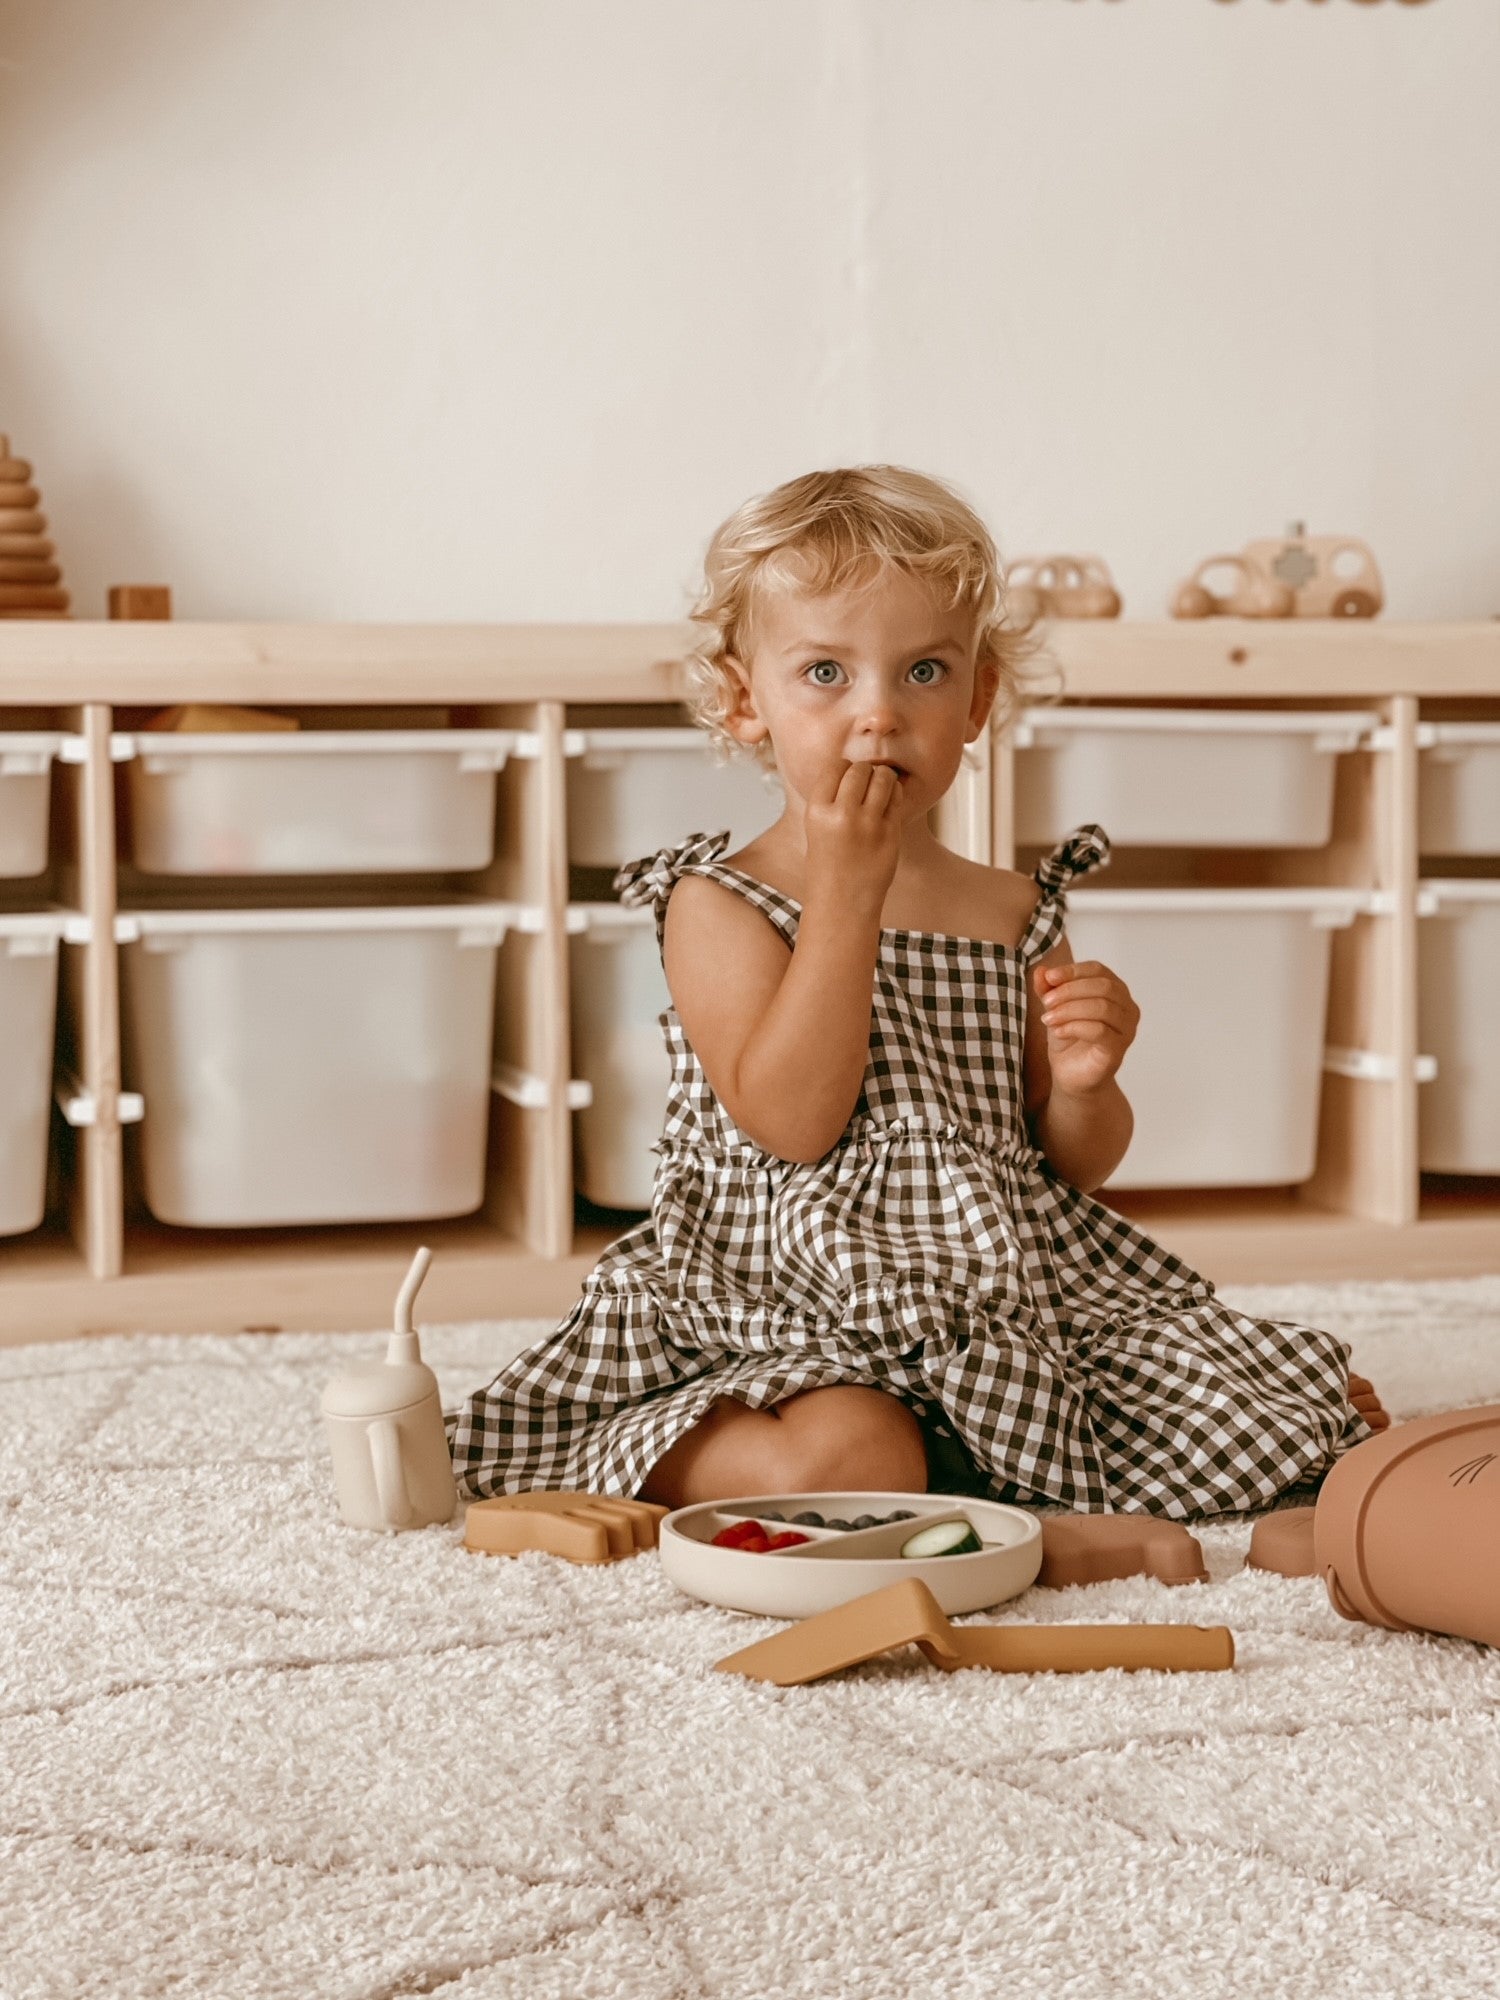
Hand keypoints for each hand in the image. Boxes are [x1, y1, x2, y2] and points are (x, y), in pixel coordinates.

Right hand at [802, 759, 903, 912]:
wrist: (842, 902)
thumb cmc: (829, 862)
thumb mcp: (817, 827)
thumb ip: (832, 797)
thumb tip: (853, 765)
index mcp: (817, 811)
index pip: (836, 766)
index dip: (845, 769)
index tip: (847, 780)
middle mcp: (842, 815)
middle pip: (860, 769)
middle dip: (865, 771)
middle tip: (866, 784)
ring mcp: (868, 825)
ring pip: (883, 778)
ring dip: (884, 777)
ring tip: (881, 788)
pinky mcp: (890, 834)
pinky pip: (897, 798)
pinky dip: (895, 794)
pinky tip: (888, 804)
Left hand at [1033, 959, 1138, 1097]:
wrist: (1070, 1074)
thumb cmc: (1068, 1038)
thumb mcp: (1054, 1008)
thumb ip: (1048, 990)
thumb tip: (1041, 971)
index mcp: (1115, 991)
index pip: (1098, 970)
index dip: (1073, 970)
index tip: (1049, 977)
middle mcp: (1127, 1007)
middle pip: (1103, 986)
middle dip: (1070, 991)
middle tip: (1046, 1002)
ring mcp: (1126, 1030)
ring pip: (1103, 1007)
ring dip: (1070, 1010)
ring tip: (1047, 1019)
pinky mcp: (1118, 1050)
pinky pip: (1100, 1031)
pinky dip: (1074, 1027)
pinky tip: (1058, 1032)